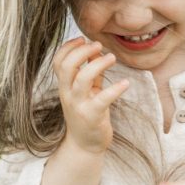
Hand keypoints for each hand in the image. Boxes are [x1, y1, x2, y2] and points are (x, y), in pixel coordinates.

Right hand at [53, 38, 129, 153]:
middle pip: (67, 66)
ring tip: (112, 57)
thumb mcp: (86, 91)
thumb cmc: (87, 114)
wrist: (85, 145)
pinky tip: (126, 83)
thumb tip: (96, 50)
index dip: (68, 47)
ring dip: (98, 64)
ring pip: (82, 79)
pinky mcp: (92, 116)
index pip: (58, 61)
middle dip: (82, 51)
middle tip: (99, 45)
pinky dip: (115, 89)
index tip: (83, 39)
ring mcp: (79, 105)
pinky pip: (103, 99)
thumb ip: (90, 72)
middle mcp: (68, 94)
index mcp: (65, 86)